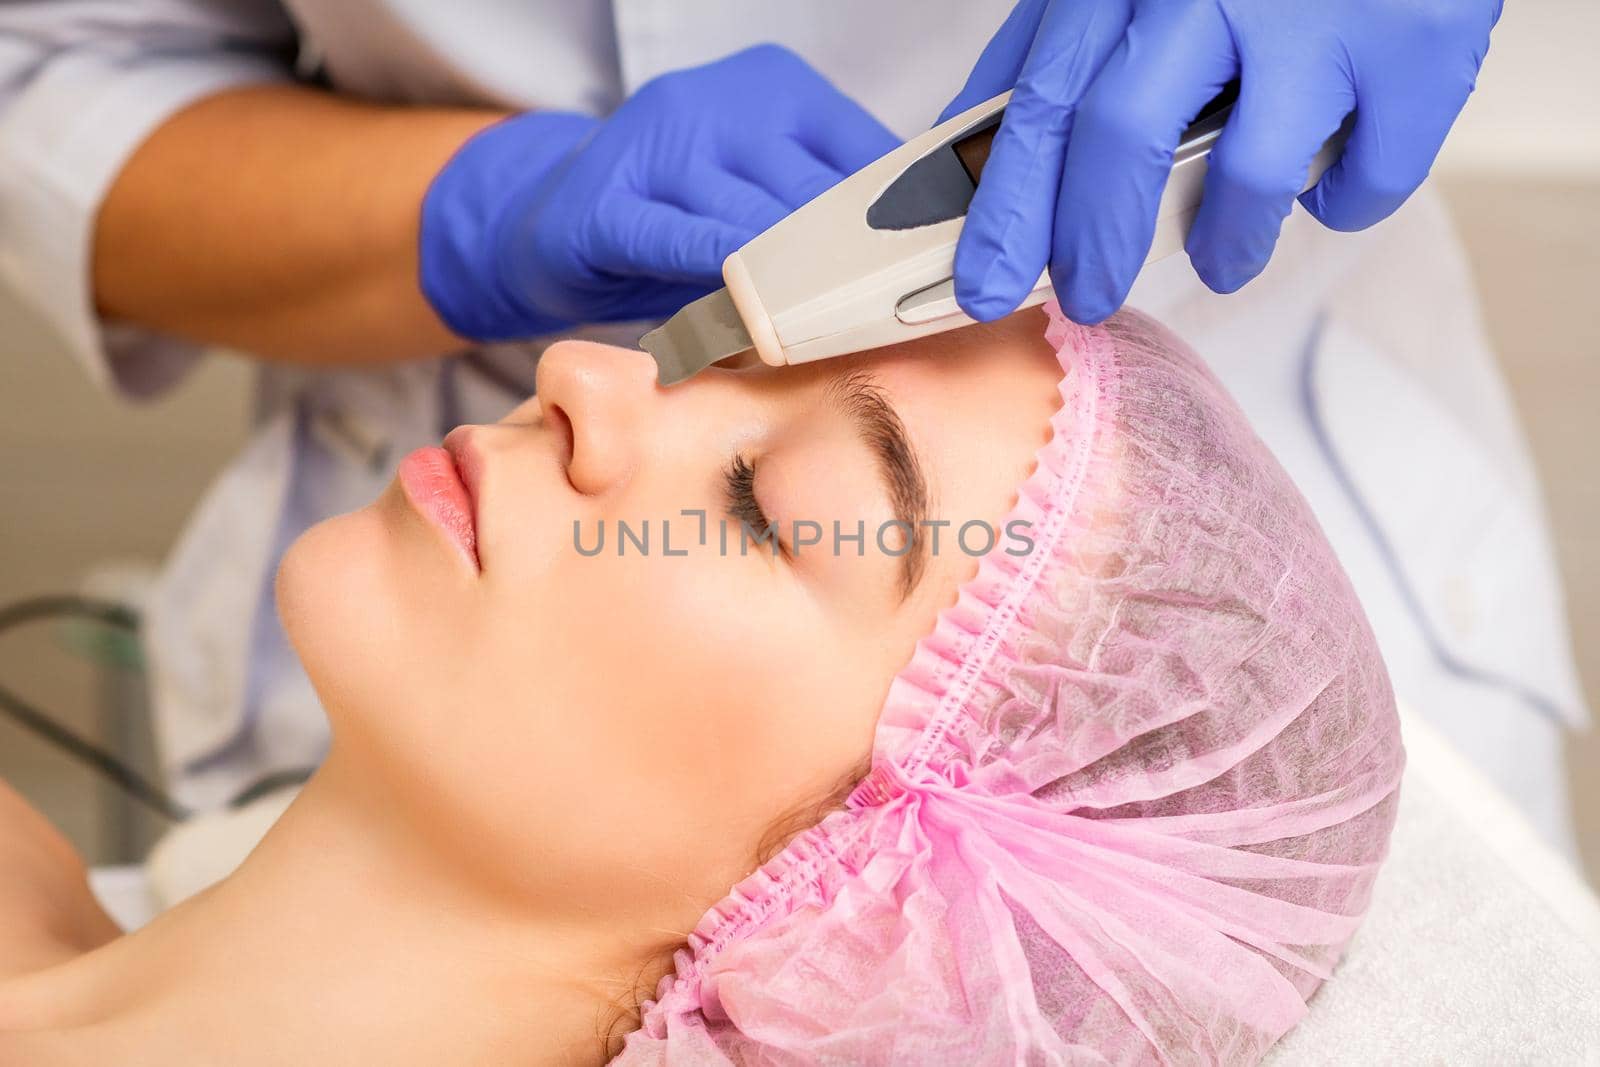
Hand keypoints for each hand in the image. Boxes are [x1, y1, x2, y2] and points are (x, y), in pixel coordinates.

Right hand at [421, 44, 898, 341]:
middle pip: (812, 192)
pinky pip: (677, 244)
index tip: (935, 271)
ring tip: (834, 332)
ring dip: (794, 288)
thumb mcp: (763, 193)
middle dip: (853, 263)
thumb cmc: (677, 215)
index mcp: (775, 88)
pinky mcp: (604, 204)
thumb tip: (929, 251)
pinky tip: (750, 317)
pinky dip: (719, 283)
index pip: (861, 151)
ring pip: (751, 223)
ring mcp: (656, 144)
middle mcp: (717, 101)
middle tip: (895, 317)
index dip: (899, 218)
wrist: (549, 219)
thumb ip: (830, 207)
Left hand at [944, 0, 1500, 323]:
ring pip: (1249, 176)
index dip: (1006, 209)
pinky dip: (1340, 203)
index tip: (983, 287)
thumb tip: (970, 152)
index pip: (1043, 102)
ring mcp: (1317, 13)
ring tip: (1223, 255)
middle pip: (1123, 137)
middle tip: (1089, 296)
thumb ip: (1056, 49)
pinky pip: (1364, 179)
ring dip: (1226, 245)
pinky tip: (1326, 179)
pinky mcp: (1417, 45)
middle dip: (1095, 244)